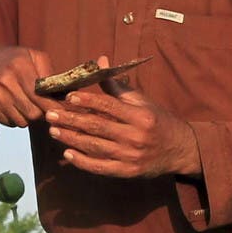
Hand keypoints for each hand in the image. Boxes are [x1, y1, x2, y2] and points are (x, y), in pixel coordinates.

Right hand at [0, 44, 55, 128]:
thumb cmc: (13, 60)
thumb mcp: (34, 57)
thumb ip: (50, 74)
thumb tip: (64, 95)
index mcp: (20, 66)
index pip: (40, 97)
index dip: (52, 107)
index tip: (59, 111)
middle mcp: (5, 81)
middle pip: (33, 113)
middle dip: (40, 113)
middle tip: (40, 106)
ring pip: (21, 121)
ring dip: (27, 117)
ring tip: (25, 104)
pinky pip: (9, 123)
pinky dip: (14, 118)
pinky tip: (12, 105)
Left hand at [48, 75, 201, 179]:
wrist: (180, 150)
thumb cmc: (157, 121)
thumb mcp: (142, 101)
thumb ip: (117, 85)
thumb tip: (100, 61)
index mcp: (140, 116)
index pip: (109, 106)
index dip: (88, 100)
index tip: (69, 97)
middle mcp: (136, 136)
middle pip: (98, 127)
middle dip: (71, 120)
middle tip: (50, 115)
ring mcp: (131, 156)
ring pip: (95, 147)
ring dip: (71, 138)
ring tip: (53, 131)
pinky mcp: (127, 171)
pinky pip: (100, 167)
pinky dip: (82, 161)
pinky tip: (67, 153)